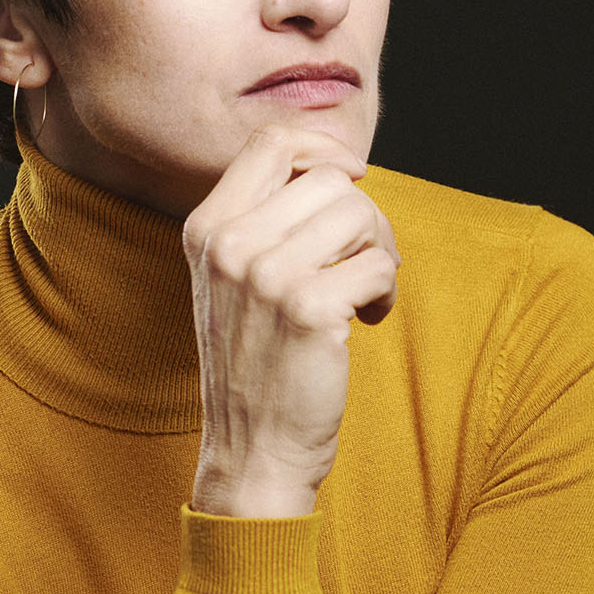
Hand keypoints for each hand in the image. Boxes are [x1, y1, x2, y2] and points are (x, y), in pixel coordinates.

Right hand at [183, 124, 399, 518]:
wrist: (252, 451)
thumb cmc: (258, 365)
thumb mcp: (235, 281)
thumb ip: (265, 222)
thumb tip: (338, 168)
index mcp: (207, 229)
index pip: (271, 142)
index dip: (323, 145)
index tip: (353, 176)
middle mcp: (229, 245)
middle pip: (329, 179)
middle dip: (365, 217)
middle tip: (365, 261)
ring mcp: (265, 275)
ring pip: (360, 214)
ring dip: (380, 253)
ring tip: (366, 293)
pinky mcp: (308, 308)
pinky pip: (378, 265)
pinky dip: (386, 291)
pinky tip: (368, 321)